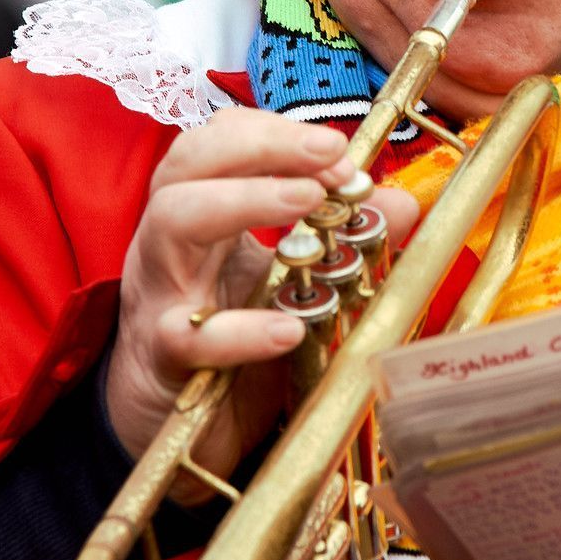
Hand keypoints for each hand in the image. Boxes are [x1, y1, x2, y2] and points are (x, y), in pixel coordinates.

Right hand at [109, 108, 417, 474]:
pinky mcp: (163, 354)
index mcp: (199, 212)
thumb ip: (342, 238)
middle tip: (329, 155)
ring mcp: (161, 292)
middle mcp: (170, 239)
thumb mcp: (288, 280)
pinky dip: (242, 328)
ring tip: (309, 201)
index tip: (338, 149)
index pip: (220, 141)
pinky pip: (190, 333)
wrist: (171, 426)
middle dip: (261, 145)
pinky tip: (289, 326)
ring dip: (246, 199)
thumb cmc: (229, 336)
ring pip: (175, 219)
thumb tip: (399, 203)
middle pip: (188, 161)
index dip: (278, 134)